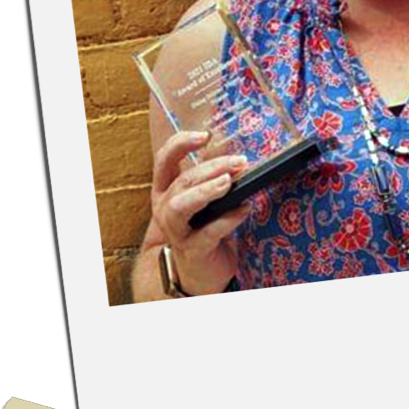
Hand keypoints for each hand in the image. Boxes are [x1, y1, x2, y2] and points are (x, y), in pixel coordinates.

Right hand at [151, 131, 250, 294]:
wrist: (196, 273)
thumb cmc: (202, 228)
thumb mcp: (202, 199)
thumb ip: (212, 176)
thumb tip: (234, 151)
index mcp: (166, 190)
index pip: (165, 159)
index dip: (180, 143)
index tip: (204, 135)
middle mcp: (165, 208)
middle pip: (182, 181)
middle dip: (211, 167)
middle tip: (239, 161)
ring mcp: (176, 231)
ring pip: (181, 206)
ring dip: (206, 191)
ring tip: (229, 182)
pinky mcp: (192, 250)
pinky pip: (207, 233)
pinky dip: (227, 219)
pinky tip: (244, 209)